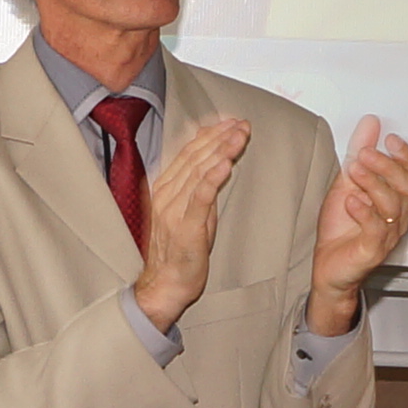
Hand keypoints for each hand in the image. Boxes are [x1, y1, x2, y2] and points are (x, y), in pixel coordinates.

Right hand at [129, 115, 250, 331]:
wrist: (165, 285)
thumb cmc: (180, 252)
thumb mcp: (192, 212)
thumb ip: (201, 188)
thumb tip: (216, 164)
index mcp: (165, 188)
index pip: (189, 153)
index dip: (210, 135)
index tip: (230, 122)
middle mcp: (167, 194)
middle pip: (195, 157)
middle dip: (220, 137)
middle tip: (242, 123)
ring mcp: (174, 209)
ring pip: (199, 171)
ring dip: (221, 150)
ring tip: (239, 135)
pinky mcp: (185, 227)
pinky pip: (200, 197)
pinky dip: (213, 178)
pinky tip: (227, 163)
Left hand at [305, 115, 407, 326]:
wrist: (330, 267)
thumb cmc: (342, 229)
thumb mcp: (347, 182)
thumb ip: (359, 153)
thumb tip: (370, 124)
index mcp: (396, 200)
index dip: (405, 156)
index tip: (390, 139)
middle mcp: (397, 217)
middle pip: (406, 186)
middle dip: (386, 166)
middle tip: (365, 153)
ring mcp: (386, 234)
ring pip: (393, 205)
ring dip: (373, 183)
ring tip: (354, 170)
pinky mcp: (372, 250)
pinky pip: (376, 229)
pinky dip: (364, 212)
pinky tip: (351, 202)